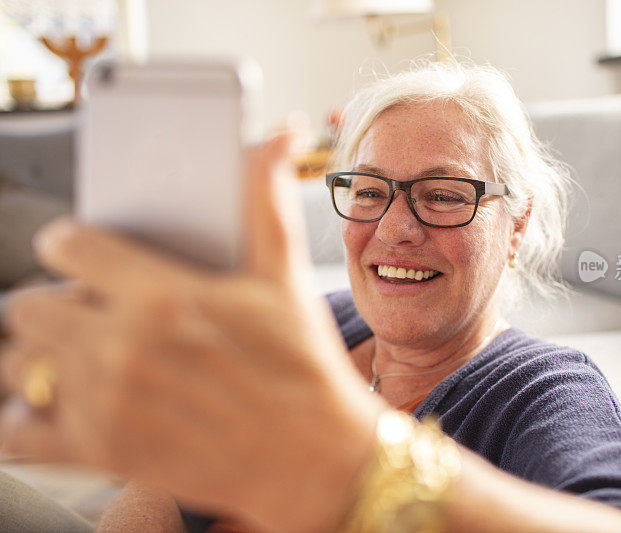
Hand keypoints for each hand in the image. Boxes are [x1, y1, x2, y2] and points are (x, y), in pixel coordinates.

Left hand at [0, 126, 384, 531]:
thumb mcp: (286, 278)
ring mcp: (109, 405)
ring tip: (74, 357)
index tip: (80, 252)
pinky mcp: (103, 454)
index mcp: (166, 295)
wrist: (318, 457)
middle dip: (51, 302)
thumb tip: (282, 133)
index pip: (69, 245)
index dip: (69, 242)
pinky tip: (55, 409)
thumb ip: (267, 199)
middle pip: (29, 306)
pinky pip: (17, 433)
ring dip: (37, 357)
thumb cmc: (303, 366)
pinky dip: (24, 419)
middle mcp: (126, 348)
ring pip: (19, 365)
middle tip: (83, 311)